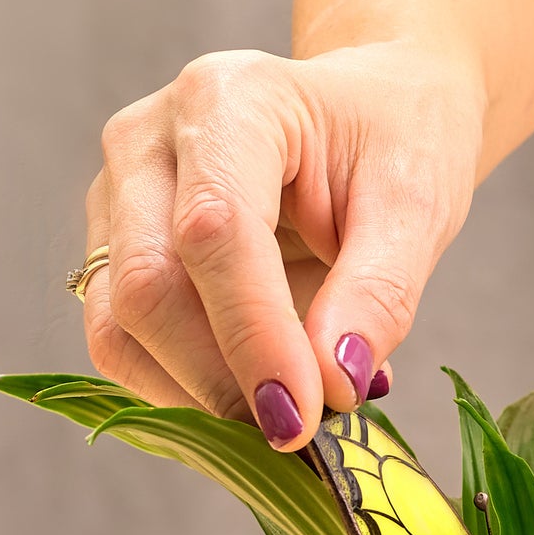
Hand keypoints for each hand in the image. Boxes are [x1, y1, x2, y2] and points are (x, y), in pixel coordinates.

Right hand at [83, 44, 484, 445]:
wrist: (371, 119)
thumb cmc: (395, 145)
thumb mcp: (417, 207)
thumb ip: (380, 294)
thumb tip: (336, 384)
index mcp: (229, 101)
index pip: (214, 233)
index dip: (255, 339)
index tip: (302, 418)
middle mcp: (150, 142)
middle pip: (147, 288)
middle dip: (221, 382)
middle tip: (299, 433)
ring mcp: (119, 198)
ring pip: (119, 328)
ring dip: (197, 397)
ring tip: (285, 413)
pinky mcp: (116, 253)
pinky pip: (124, 347)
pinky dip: (185, 393)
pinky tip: (252, 396)